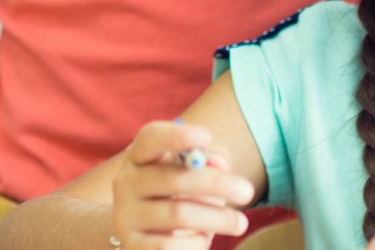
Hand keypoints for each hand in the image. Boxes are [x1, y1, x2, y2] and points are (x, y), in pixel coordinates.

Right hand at [111, 120, 255, 249]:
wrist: (146, 232)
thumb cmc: (180, 191)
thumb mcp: (193, 169)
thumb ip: (210, 159)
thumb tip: (220, 165)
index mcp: (140, 155)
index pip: (151, 138)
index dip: (176, 136)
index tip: (206, 136)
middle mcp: (126, 182)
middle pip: (172, 179)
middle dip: (215, 184)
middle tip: (248, 191)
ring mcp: (126, 216)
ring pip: (177, 214)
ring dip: (216, 218)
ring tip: (240, 222)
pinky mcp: (133, 246)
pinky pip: (170, 246)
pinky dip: (196, 243)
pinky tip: (204, 238)